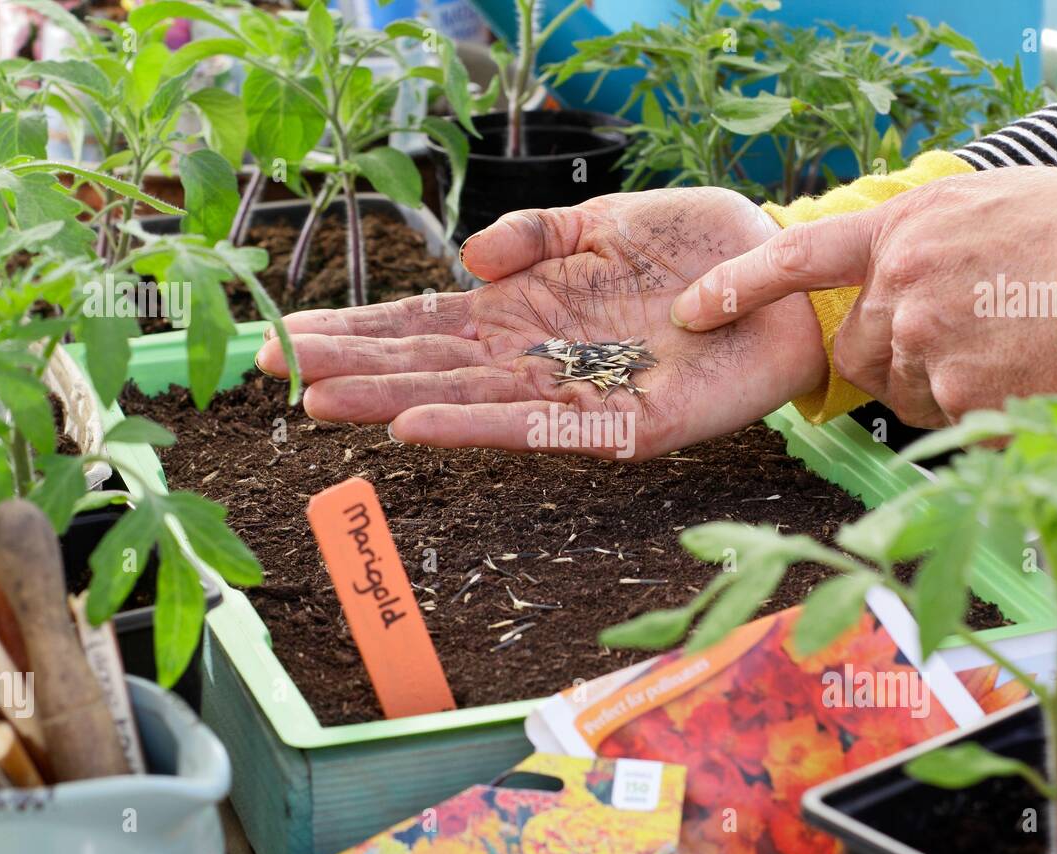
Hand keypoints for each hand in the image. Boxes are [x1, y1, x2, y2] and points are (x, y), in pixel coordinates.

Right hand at [256, 187, 825, 459]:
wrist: (787, 281)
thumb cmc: (701, 251)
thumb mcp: (609, 221)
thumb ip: (538, 233)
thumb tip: (469, 256)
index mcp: (531, 309)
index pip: (429, 322)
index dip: (361, 328)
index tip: (289, 330)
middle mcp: (540, 357)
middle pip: (429, 364)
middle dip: (351, 364)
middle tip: (269, 365)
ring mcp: (577, 397)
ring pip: (466, 400)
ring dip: (389, 399)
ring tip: (317, 399)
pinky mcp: (623, 428)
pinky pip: (540, 429)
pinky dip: (474, 428)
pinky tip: (415, 425)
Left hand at [670, 165, 1056, 427]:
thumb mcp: (981, 208)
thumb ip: (918, 243)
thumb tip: (887, 279)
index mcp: (903, 230)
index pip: (795, 258)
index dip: (735, 285)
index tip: (693, 308)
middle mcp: (901, 284)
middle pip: (855, 350)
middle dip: (886, 359)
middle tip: (949, 345)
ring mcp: (927, 340)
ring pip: (898, 388)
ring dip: (934, 384)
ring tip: (1003, 349)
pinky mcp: (960, 392)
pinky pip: (941, 417)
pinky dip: (973, 409)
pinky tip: (1019, 375)